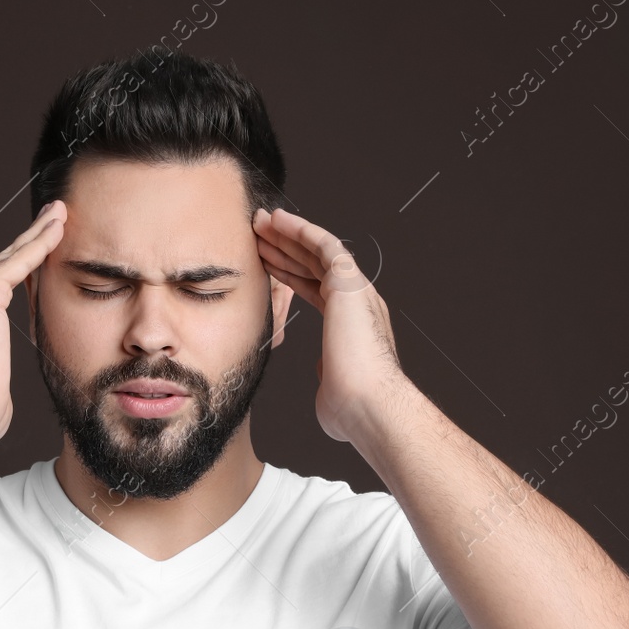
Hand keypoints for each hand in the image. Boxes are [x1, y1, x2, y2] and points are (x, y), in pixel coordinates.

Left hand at [252, 206, 404, 442]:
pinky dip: (301, 230)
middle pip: (314, 265)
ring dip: (289, 234)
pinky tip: (279, 220)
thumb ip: (325, 371)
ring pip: (318, 251)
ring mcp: (356, 290)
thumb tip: (322, 370)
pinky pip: (324, 245)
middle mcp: (357, 301)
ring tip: (262, 221)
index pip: (316, 288)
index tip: (267, 262)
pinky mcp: (351, 283)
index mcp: (351, 323)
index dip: (289, 273)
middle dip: (285, 247)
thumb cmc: (351, 408)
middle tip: (259, 232)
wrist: (368, 406)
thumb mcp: (330, 385)